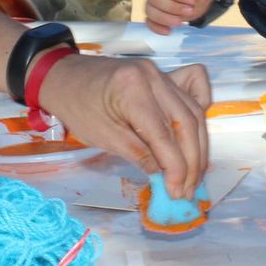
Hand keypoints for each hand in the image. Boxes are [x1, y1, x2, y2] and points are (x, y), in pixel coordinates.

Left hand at [39, 55, 211, 198]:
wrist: (66, 76)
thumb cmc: (77, 106)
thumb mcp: (102, 136)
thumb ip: (138, 154)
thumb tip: (166, 176)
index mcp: (132, 90)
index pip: (165, 134)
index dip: (176, 167)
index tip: (178, 192)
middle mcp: (153, 77)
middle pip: (186, 123)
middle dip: (191, 161)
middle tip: (187, 190)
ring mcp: (162, 73)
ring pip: (194, 112)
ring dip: (198, 147)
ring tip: (193, 175)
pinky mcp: (165, 76)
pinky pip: (194, 91)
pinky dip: (199, 113)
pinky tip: (196, 136)